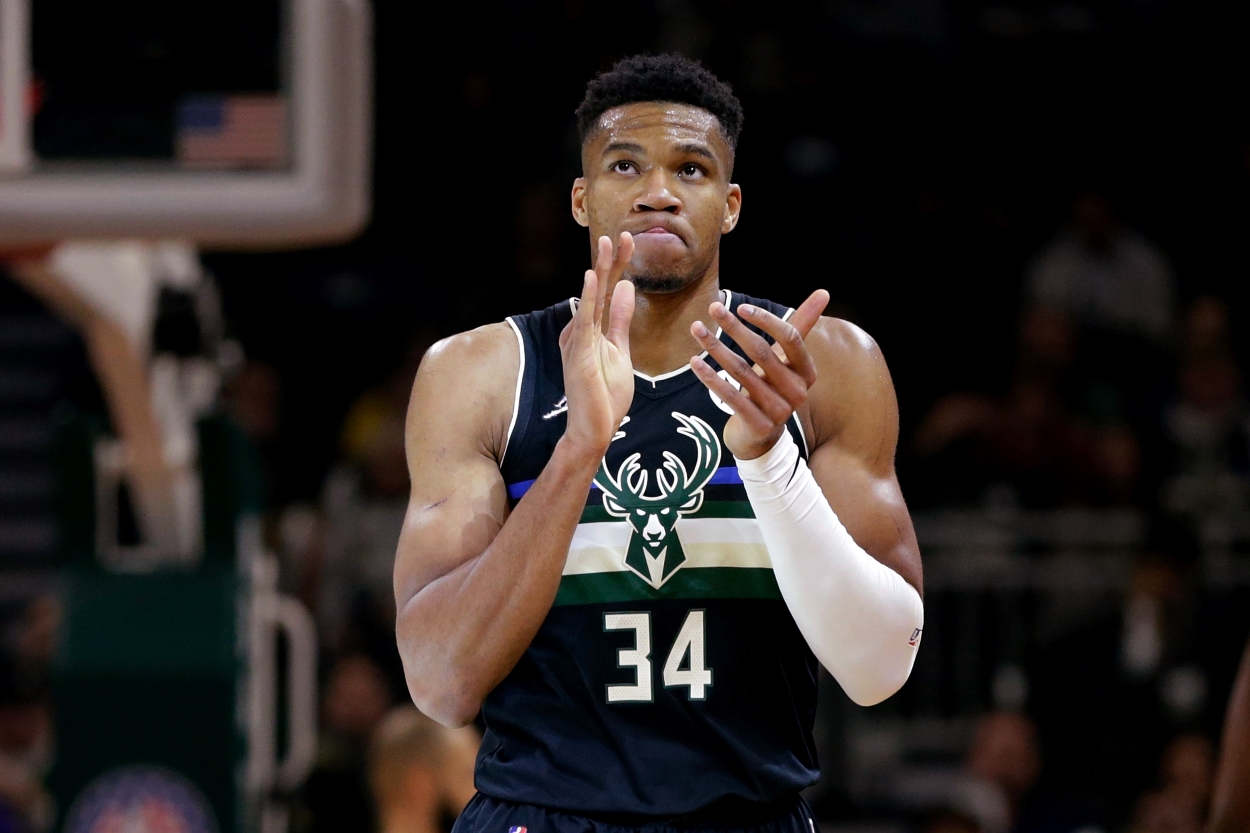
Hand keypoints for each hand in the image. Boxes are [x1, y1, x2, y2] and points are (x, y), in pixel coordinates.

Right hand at [559, 233, 636, 459]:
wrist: (596, 430)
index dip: (619, 265)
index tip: (631, 241)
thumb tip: (626, 288)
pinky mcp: (578, 353)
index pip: (608, 291)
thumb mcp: (620, 351)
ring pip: (592, 298)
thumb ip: (620, 320)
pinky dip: (589, 297)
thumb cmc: (605, 397)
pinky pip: (585, 320)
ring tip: (606, 243)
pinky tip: (593, 276)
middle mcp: (580, 330)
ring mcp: (577, 341)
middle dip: (611, 260)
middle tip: (622, 233)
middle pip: (599, 289)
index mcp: (590, 329)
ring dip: (600, 269)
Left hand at [689, 289, 829, 459]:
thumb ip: (801, 326)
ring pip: (742, 372)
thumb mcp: (787, 359)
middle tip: (713, 308)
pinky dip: (711, 378)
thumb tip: (824, 291)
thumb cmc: (773, 387)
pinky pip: (731, 396)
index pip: (790, 338)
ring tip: (696, 329)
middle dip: (734, 327)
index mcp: (807, 372)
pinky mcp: (758, 425)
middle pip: (762, 352)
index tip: (740, 307)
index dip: (766, 320)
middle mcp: (798, 392)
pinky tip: (694, 362)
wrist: (761, 436)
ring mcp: (779, 411)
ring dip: (716, 347)